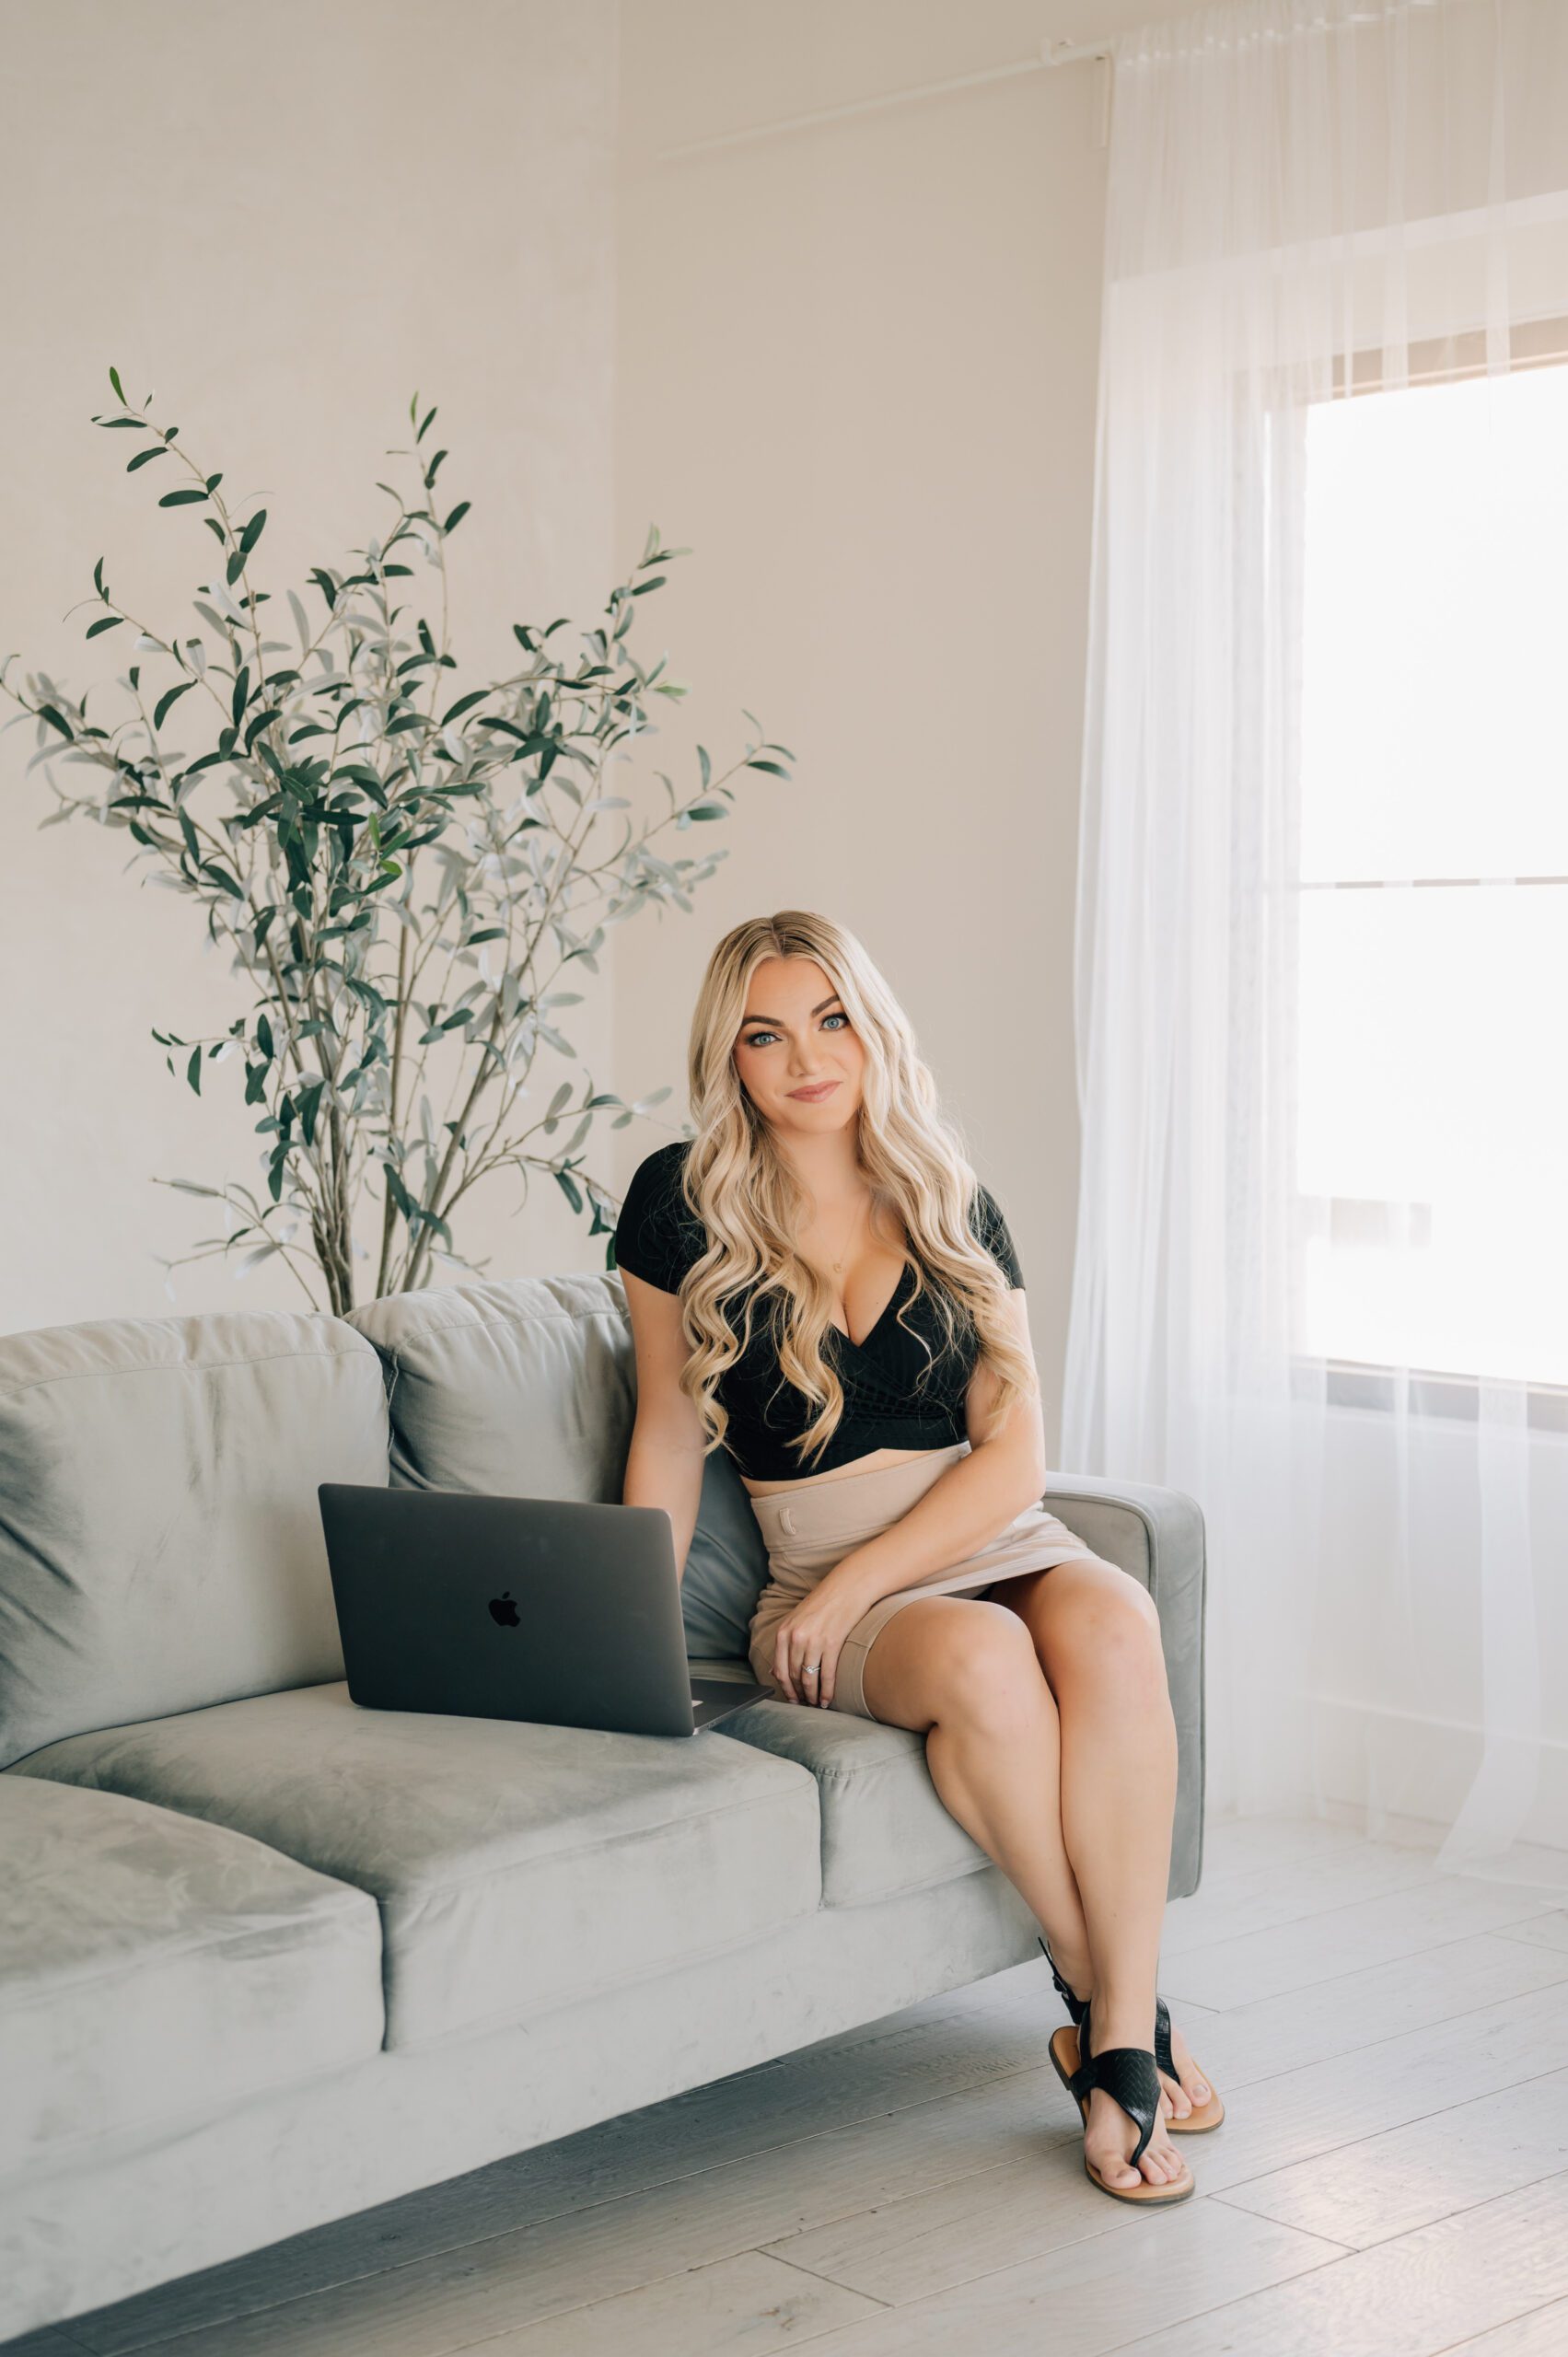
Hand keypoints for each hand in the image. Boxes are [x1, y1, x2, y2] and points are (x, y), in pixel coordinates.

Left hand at [772, 1568, 871, 1709]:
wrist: (847, 1588)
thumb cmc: (823, 1604)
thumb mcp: (796, 1621)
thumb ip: (785, 1645)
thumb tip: (774, 1672)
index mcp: (784, 1632)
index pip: (780, 1670)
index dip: (786, 1689)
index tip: (792, 1699)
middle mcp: (796, 1638)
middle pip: (794, 1676)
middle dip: (799, 1694)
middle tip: (806, 1705)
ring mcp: (814, 1641)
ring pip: (809, 1678)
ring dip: (813, 1696)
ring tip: (817, 1704)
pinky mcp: (832, 1643)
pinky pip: (827, 1674)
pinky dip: (827, 1691)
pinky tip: (828, 1699)